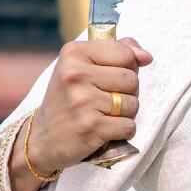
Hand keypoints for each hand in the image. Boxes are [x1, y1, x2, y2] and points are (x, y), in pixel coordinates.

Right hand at [28, 36, 153, 173]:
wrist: (44, 138)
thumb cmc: (70, 98)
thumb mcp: (83, 66)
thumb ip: (118, 52)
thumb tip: (146, 56)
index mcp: (73, 53)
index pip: (126, 54)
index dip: (127, 67)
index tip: (108, 77)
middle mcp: (75, 74)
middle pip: (132, 79)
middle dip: (126, 92)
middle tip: (103, 99)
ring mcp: (82, 101)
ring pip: (133, 103)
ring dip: (124, 113)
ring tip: (102, 114)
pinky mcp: (91, 126)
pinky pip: (129, 126)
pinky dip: (122, 131)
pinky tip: (103, 129)